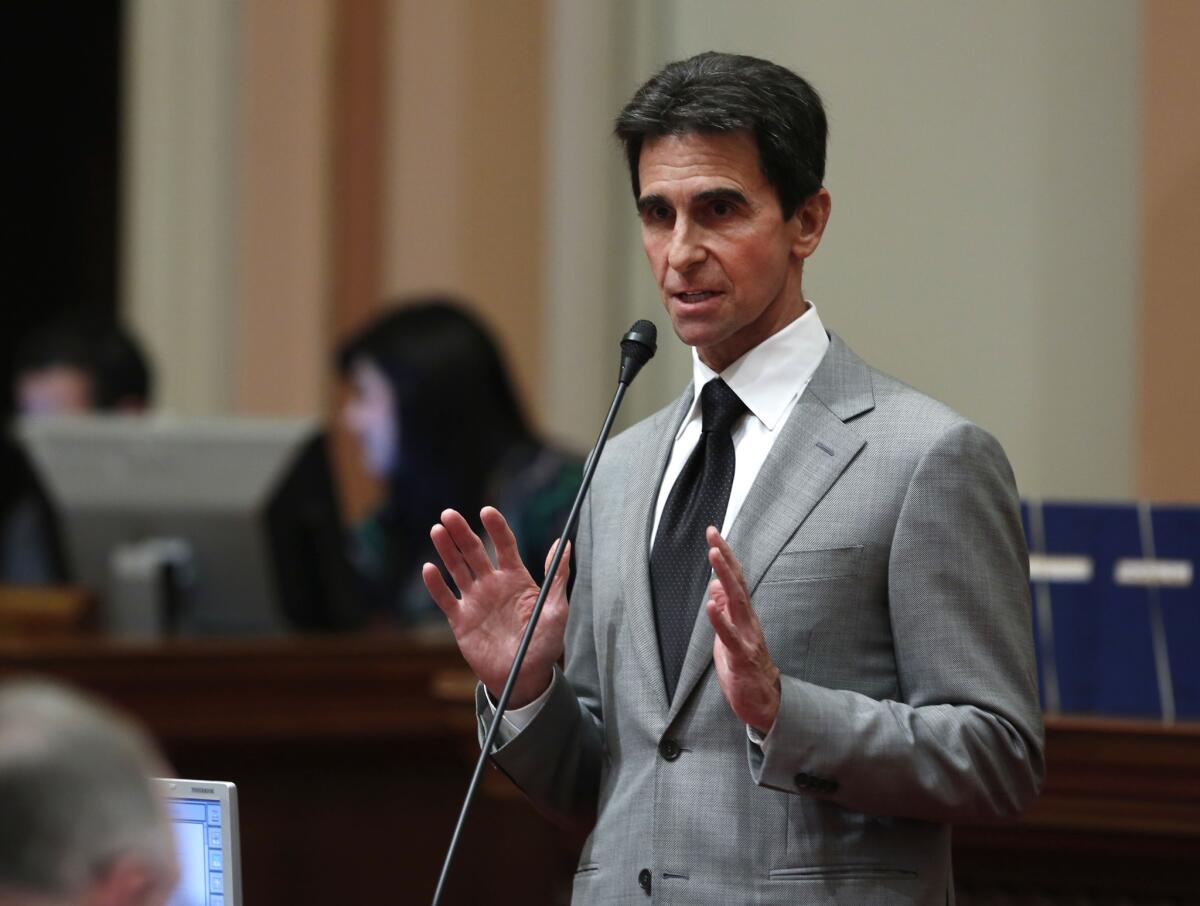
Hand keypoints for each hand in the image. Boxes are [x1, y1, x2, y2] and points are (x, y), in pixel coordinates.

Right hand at [422, 507, 570, 706]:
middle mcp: (493, 584)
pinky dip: (436, 585)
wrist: (524, 677)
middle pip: (474, 552)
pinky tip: (429, 568)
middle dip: (462, 532)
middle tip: (449, 514)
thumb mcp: (556, 610)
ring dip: (447, 550)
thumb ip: (557, 576)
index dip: (496, 527)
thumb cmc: (544, 644)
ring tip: (437, 530)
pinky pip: (445, 599)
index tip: (487, 511)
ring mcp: (475, 601)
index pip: (504, 545)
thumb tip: (564, 542)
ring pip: (457, 569)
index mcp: (516, 578)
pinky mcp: (460, 620)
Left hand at [705, 526, 780, 735]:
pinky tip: (711, 605)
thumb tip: (713, 586)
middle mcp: (748, 621)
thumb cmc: (745, 668)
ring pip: (737, 603)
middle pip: (737, 583)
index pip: (735, 579)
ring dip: (726, 577)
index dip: (725, 555)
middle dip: (725, 557)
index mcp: (743, 615)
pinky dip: (720, 620)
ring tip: (714, 556)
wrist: (763, 703)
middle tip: (713, 534)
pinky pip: (730, 637)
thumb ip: (723, 610)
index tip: (713, 532)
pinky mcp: (742, 658)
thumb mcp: (728, 635)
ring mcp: (747, 638)